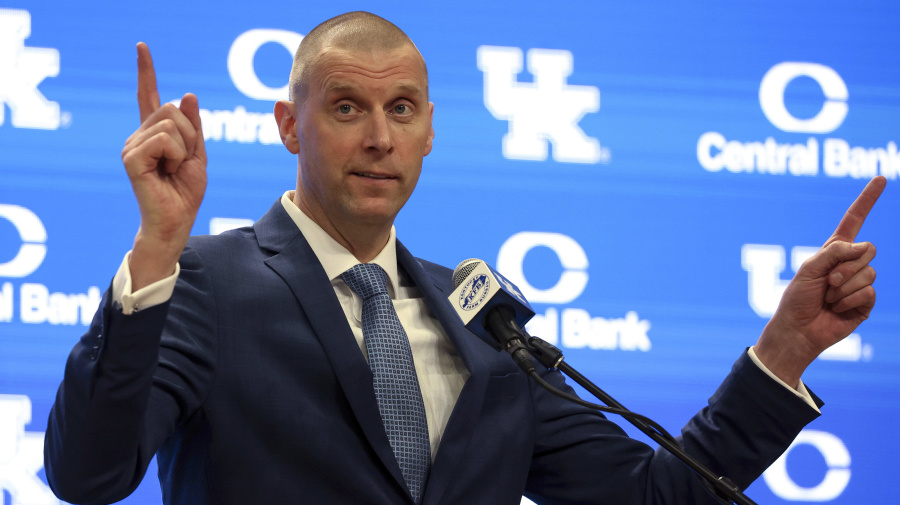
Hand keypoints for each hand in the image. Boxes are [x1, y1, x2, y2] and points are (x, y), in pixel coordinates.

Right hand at [121, 42, 206, 290]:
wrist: (176, 221)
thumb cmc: (186, 193)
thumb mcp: (198, 155)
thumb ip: (194, 127)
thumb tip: (188, 94)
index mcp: (154, 134)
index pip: (150, 97)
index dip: (146, 72)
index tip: (142, 47)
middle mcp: (139, 136)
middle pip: (174, 110)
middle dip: (191, 135)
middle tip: (182, 162)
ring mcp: (132, 145)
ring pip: (172, 124)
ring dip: (185, 148)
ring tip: (173, 169)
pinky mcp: (131, 157)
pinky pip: (165, 140)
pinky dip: (175, 155)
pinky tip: (166, 172)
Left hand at [755, 176, 885, 387]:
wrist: (798, 330)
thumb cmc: (797, 299)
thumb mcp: (809, 268)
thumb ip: (836, 252)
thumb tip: (867, 246)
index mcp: (834, 250)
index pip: (854, 220)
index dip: (867, 200)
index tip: (880, 178)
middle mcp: (850, 264)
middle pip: (867, 250)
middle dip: (845, 267)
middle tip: (826, 283)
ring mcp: (860, 283)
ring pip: (869, 272)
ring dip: (844, 287)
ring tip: (829, 297)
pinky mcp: (865, 302)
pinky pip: (869, 293)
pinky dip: (850, 300)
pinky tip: (838, 308)